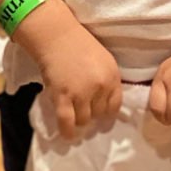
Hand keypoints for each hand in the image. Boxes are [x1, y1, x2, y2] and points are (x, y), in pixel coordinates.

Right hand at [25, 4, 122, 140]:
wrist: (55, 35)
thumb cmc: (78, 43)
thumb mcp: (102, 60)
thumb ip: (106, 80)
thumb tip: (105, 105)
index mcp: (112, 76)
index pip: (114, 106)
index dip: (105, 111)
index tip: (98, 112)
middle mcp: (100, 86)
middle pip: (99, 114)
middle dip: (91, 113)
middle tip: (80, 108)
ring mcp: (81, 92)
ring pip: (84, 120)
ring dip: (78, 119)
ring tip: (71, 114)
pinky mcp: (63, 96)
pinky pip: (67, 121)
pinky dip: (67, 131)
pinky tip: (67, 135)